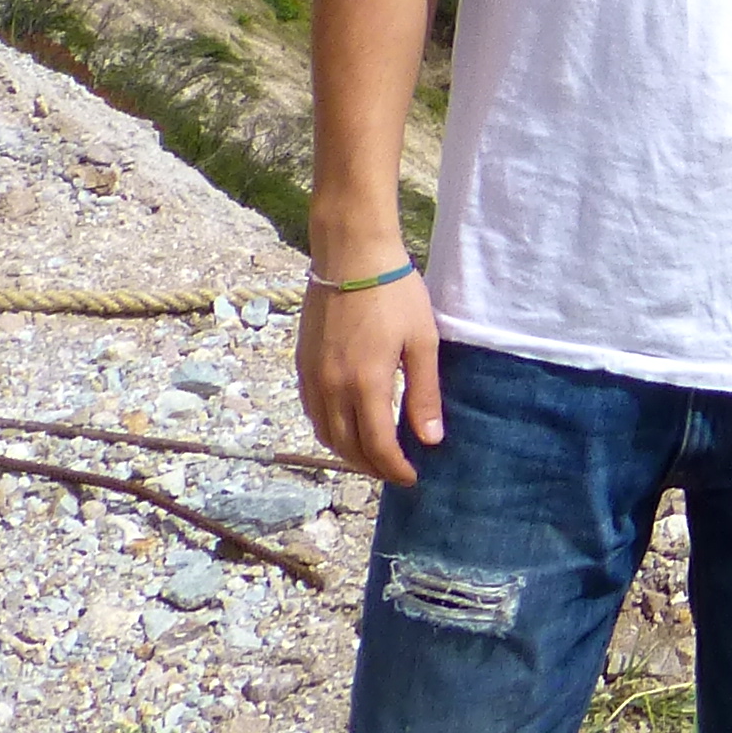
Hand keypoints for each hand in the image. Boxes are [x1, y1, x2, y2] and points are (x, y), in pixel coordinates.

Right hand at [297, 269, 444, 486]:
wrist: (350, 255)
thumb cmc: (394, 293)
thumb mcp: (422, 341)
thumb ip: (423, 394)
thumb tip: (430, 441)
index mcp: (366, 384)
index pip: (377, 447)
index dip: (394, 469)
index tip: (412, 476)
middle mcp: (332, 388)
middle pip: (348, 448)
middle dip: (372, 467)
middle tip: (394, 470)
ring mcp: (312, 378)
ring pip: (325, 434)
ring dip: (348, 452)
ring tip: (373, 454)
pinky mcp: (301, 365)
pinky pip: (312, 413)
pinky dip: (329, 431)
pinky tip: (347, 426)